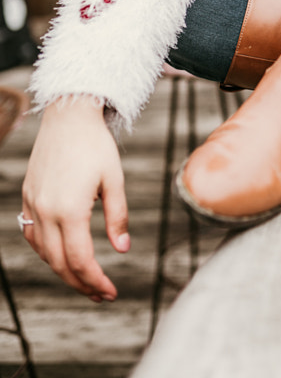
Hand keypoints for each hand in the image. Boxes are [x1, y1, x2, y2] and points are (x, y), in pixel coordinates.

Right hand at [21, 97, 129, 301]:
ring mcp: (33, 204)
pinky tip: (61, 253)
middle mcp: (46, 211)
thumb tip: (122, 249)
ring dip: (63, 270)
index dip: (96, 281)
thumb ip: (118, 216)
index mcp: (70, 210)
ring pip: (44, 252)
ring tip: (85, 278)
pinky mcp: (28, 195)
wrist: (68, 115)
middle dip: (81, 283)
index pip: (80, 260)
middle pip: (60, 263)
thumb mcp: (114, 179)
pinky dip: (46, 250)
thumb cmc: (96, 145)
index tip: (111, 292)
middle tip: (102, 294)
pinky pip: (32, 234)